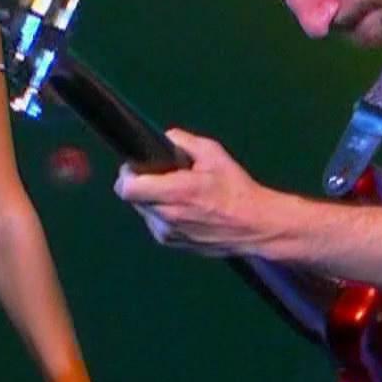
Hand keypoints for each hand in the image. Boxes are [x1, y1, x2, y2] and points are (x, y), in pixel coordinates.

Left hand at [113, 129, 282, 255]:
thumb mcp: (213, 153)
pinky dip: (162, 213)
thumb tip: (163, 138)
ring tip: (178, 193)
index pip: (127, 188)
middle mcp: (167, 215)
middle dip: (141, 184)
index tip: (137, 166)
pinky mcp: (171, 242)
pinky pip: (155, 222)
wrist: (253, 226)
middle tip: (160, 176)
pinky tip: (184, 208)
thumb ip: (183, 141)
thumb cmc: (235, 189)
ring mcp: (167, 232)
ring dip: (152, 199)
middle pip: (132, 198)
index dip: (127, 174)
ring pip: (143, 210)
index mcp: (176, 191)